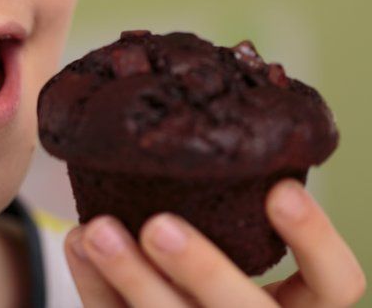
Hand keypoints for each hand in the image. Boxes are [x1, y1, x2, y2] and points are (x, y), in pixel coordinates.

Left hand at [63, 179, 365, 306]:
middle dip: (202, 270)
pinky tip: (77, 244)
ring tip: (96, 230)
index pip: (335, 285)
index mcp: (298, 304)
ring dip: (131, 276)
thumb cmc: (217, 258)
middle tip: (159, 226)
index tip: (278, 191)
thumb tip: (201, 123)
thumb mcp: (242, 235)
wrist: (170, 293)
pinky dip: (95, 283)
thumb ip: (237, 203)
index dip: (315, 241)